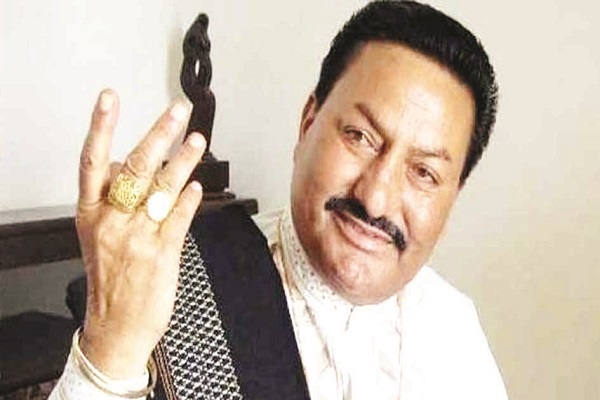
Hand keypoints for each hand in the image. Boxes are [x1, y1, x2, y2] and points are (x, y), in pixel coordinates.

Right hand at [76, 89, 205, 378]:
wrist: (115, 328)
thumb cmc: (109, 280)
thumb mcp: (98, 237)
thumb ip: (111, 199)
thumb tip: (126, 163)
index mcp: (91, 214)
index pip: (92, 161)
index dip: (101, 126)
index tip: (108, 98)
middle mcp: (112, 221)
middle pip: (135, 167)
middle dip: (159, 134)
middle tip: (177, 110)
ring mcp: (137, 237)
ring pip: (162, 187)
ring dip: (183, 160)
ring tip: (197, 140)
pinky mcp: (162, 253)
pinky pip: (178, 216)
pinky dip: (190, 198)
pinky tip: (198, 186)